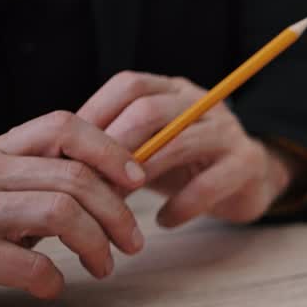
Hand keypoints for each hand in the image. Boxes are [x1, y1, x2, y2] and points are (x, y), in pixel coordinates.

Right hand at [0, 111, 146, 297]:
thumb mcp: (1, 184)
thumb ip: (45, 176)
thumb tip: (119, 183)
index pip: (62, 127)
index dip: (110, 150)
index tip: (138, 179)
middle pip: (75, 177)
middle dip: (118, 213)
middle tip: (133, 243)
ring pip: (61, 211)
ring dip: (96, 244)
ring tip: (103, 266)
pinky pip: (30, 263)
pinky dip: (52, 278)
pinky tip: (51, 286)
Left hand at [76, 71, 293, 227]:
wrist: (247, 183)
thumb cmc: (186, 166)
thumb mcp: (150, 147)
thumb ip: (116, 143)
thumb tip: (59, 155)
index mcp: (174, 91)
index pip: (130, 86)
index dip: (98, 114)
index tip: (72, 150)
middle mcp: (203, 103)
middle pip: (151, 110)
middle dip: (115, 145)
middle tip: (90, 179)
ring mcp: (228, 132)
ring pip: (179, 144)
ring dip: (143, 174)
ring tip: (120, 202)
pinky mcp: (247, 164)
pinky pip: (209, 184)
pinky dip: (182, 206)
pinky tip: (164, 221)